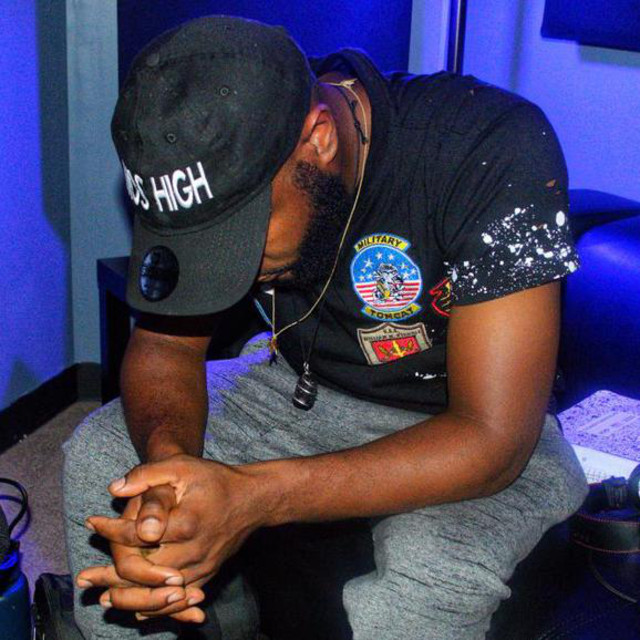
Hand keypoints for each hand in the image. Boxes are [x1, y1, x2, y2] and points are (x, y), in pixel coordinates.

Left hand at [78, 455, 274, 619]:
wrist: (253, 499)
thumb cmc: (216, 480)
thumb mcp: (183, 466)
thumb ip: (149, 474)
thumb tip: (114, 489)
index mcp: (185, 523)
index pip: (137, 535)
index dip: (109, 530)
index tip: (91, 523)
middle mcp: (193, 550)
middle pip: (144, 574)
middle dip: (110, 576)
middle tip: (85, 577)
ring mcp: (202, 566)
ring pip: (159, 593)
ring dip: (128, 597)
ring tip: (102, 597)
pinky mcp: (208, 574)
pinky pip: (178, 599)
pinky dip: (155, 606)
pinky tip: (136, 607)